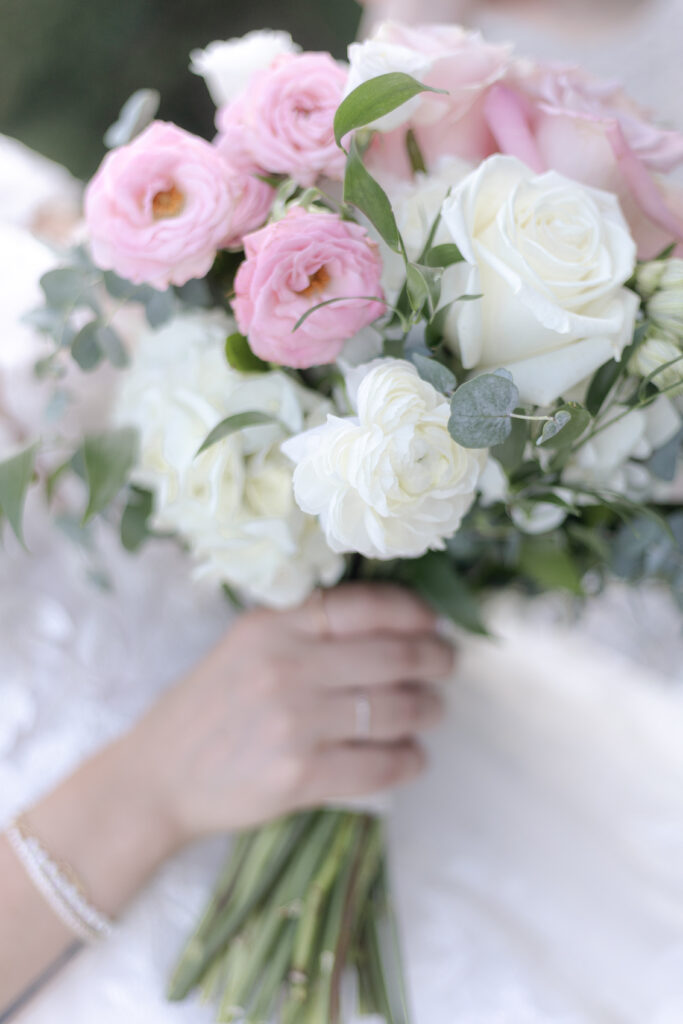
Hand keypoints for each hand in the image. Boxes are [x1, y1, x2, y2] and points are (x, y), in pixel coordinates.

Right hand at [139, 583, 453, 843]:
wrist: (158, 777)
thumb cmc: (209, 706)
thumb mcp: (245, 645)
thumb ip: (304, 628)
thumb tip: (390, 624)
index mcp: (273, 625)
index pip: (363, 606)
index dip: (412, 612)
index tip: (434, 623)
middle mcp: (286, 666)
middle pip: (391, 656)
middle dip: (435, 660)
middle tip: (447, 666)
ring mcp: (294, 723)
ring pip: (394, 709)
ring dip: (429, 709)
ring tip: (433, 710)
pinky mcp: (299, 776)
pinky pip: (378, 765)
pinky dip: (408, 761)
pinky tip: (413, 757)